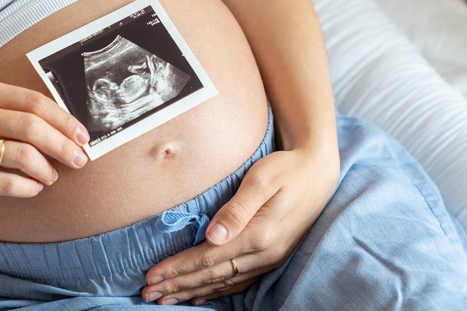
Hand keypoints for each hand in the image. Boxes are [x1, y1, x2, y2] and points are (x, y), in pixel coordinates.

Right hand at [0, 79, 89, 202]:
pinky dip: (29, 186)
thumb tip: (68, 131)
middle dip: (62, 145)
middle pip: (31, 126)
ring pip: (22, 155)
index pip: (34, 102)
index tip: (82, 136)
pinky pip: (8, 182)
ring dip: (46, 168)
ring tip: (51, 175)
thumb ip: (17, 113)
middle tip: (78, 159)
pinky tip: (35, 187)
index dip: (64, 120)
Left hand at [141, 147, 338, 305]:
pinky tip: (199, 296)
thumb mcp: (262, 179)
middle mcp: (264, 254)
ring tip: (165, 299)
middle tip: (148, 293)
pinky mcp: (271, 258)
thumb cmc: (286, 169)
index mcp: (258, 235)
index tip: (152, 275)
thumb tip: (212, 235)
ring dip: (192, 292)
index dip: (177, 268)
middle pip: (211, 276)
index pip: (207, 257)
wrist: (318, 173)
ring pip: (223, 283)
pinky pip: (238, 282)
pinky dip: (216, 292)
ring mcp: (269, 259)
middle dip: (177, 285)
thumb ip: (237, 209)